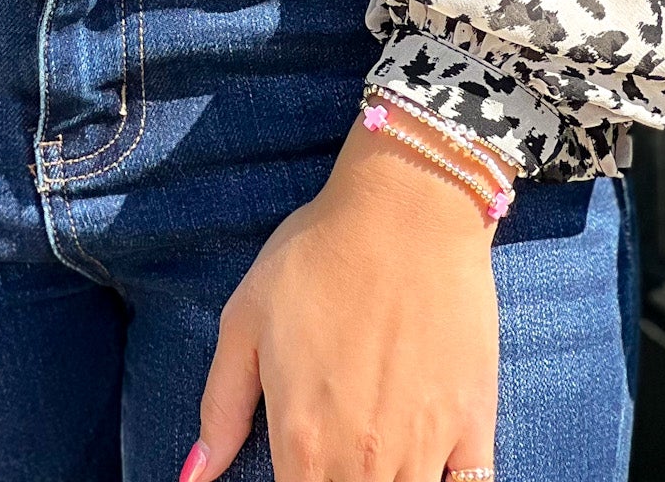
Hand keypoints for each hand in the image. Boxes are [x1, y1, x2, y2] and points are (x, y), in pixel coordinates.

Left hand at [190, 113, 498, 481]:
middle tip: (328, 459)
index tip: (292, 469)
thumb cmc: (320, 254)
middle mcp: (364, 461)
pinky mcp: (473, 428)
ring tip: (370, 462)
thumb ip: (221, 408)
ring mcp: (425, 450)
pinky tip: (425, 472)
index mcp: (302, 443)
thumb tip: (192, 477)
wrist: (407, 209)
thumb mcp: (245, 319)